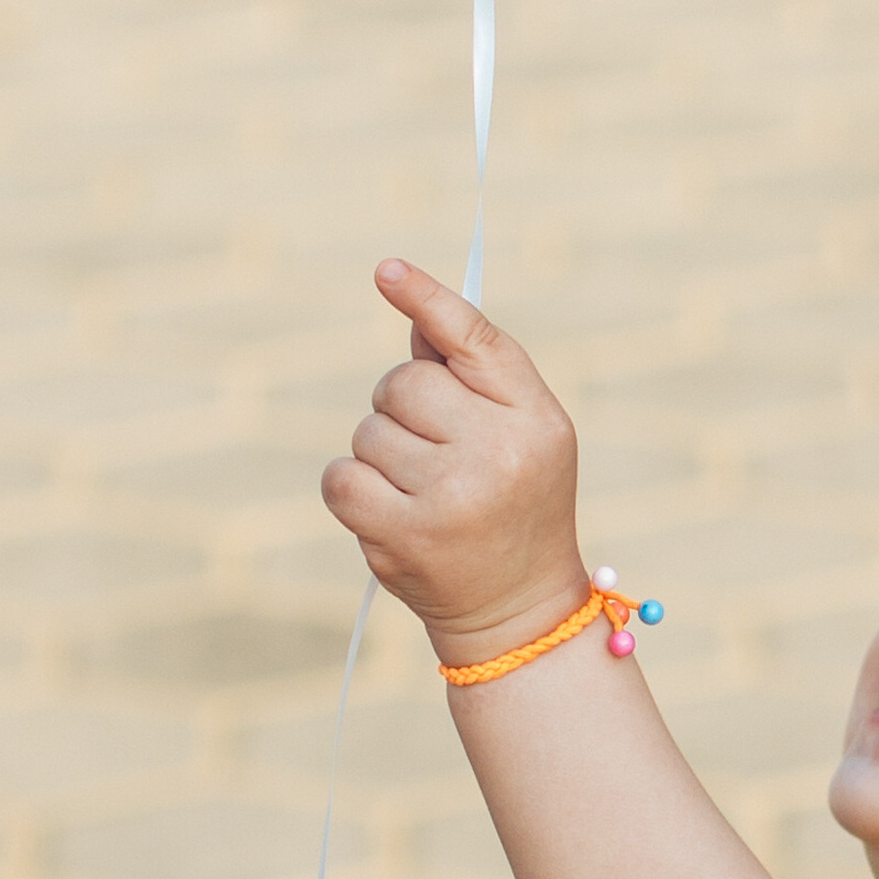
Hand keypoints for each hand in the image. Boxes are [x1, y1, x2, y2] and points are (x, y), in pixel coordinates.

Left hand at [322, 259, 586, 658]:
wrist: (518, 608)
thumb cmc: (516, 502)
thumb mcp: (523, 432)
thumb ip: (471, 371)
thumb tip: (410, 304)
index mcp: (537, 419)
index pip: (475, 340)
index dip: (428, 299)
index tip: (387, 271)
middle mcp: (498, 454)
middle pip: (403, 384)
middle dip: (401, 407)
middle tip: (431, 448)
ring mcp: (449, 498)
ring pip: (368, 431)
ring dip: (379, 454)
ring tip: (420, 490)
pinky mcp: (402, 537)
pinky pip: (341, 478)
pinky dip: (352, 488)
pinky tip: (386, 510)